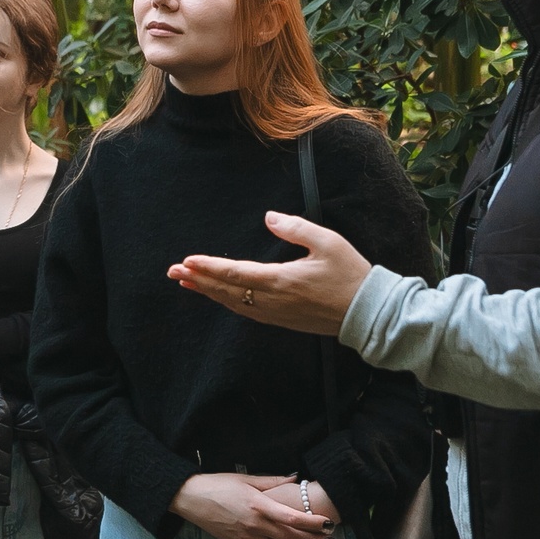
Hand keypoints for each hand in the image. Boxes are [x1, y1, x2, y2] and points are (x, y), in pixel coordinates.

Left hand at [169, 210, 370, 335]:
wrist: (367, 313)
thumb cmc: (350, 274)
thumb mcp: (328, 243)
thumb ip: (296, 228)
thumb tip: (269, 217)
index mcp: (281, 280)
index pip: (235, 273)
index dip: (208, 267)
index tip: (187, 261)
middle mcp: (273, 301)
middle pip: (226, 291)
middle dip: (198, 280)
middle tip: (173, 271)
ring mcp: (276, 314)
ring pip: (233, 304)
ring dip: (208, 292)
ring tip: (187, 282)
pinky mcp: (282, 321)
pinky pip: (246, 312)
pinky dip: (226, 302)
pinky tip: (218, 296)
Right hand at [171, 472, 335, 538]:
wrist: (191, 499)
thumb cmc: (218, 484)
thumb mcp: (246, 478)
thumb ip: (273, 480)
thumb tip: (295, 477)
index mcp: (258, 505)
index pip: (293, 518)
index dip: (313, 522)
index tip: (328, 522)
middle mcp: (255, 525)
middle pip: (292, 538)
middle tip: (328, 537)